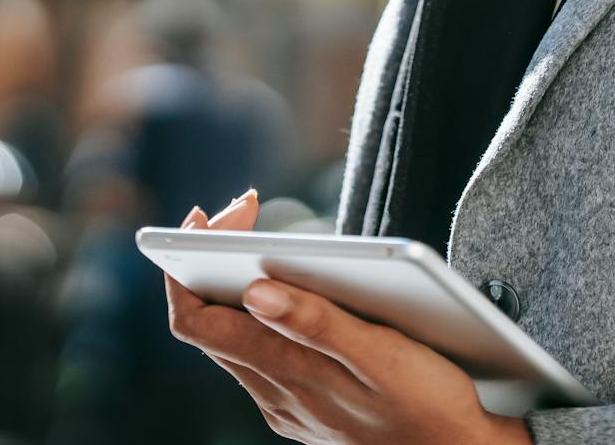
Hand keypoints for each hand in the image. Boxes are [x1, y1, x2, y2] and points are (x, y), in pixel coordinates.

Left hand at [162, 189, 531, 444]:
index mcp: (286, 374)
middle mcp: (275, 393)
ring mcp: (288, 403)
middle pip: (210, 323)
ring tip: (262, 236)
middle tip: (246, 208)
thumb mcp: (381, 356)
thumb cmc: (429, 405)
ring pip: (235, 338)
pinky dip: (264, 310)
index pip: (196, 321)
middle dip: (216, 258)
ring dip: (238, 282)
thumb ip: (318, 324)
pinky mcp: (308, 406)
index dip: (184, 267)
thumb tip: (254, 290)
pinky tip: (296, 289)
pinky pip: (264, 354)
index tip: (211, 217)